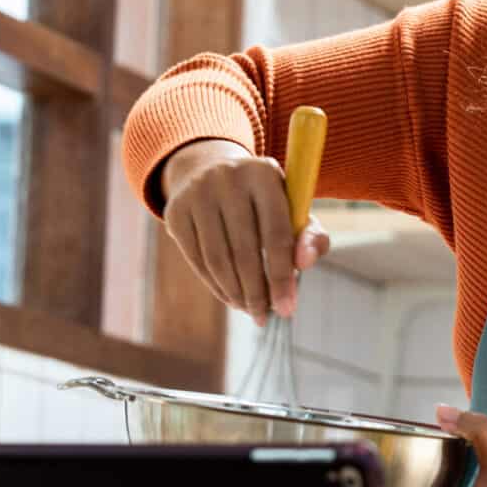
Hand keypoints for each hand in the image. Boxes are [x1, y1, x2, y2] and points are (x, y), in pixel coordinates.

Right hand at [158, 139, 329, 323]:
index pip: (276, 234)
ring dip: (235, 293)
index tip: (287, 309)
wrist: (211, 171)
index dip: (281, 277)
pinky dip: (215, 285)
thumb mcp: (291, 209)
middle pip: (244, 251)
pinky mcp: (175, 210)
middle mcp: (229, 177)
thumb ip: (310, 236)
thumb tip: (304, 264)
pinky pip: (197, 259)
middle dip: (257, 292)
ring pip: (218, 259)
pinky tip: (230, 297)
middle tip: (264, 316)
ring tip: (249, 309)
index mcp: (265, 174)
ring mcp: (198, 192)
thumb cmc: (264, 201)